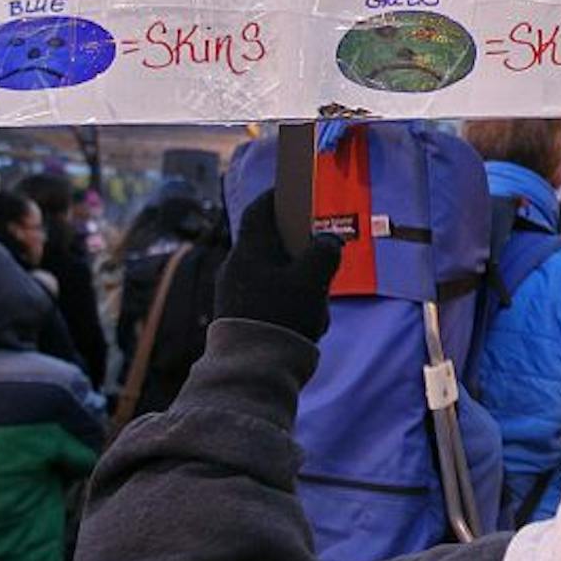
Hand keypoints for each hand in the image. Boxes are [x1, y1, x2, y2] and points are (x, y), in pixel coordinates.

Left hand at [215, 193, 344, 340]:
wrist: (253, 367)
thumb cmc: (282, 315)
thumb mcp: (313, 280)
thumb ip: (325, 253)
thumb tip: (328, 241)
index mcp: (249, 250)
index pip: (259, 210)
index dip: (276, 197)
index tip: (293, 193)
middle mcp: (234, 267)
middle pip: (266, 242)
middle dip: (293, 244)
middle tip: (316, 249)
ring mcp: (232, 292)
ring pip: (266, 269)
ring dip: (291, 273)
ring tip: (314, 291)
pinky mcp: (235, 314)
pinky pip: (262, 293)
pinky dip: (282, 295)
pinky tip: (301, 314)